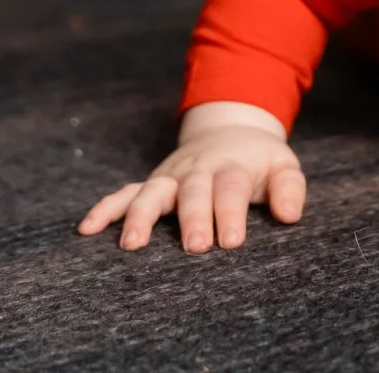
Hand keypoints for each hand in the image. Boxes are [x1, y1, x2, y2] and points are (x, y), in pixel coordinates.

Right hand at [78, 102, 305, 252]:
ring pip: (152, 193)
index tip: (232, 241)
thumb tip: (291, 215)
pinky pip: (124, 194)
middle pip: (193, 193)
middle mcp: (197, 170)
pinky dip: (105, 209)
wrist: (229, 130)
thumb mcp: (282, 165)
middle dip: (192, 218)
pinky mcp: (151, 183)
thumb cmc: (258, 160)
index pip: (231, 188)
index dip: (230, 213)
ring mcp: (170, 177)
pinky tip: (87, 229)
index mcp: (231, 166)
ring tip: (132, 245)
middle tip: (194, 247)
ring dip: (141, 216)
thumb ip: (289, 188)